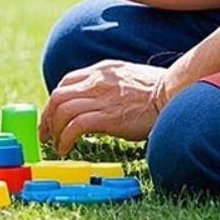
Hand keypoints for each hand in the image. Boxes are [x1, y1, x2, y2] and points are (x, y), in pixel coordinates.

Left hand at [39, 60, 168, 156]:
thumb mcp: (126, 77)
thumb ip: (108, 84)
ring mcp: (101, 98)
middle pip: (58, 96)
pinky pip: (75, 127)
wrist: (174, 94)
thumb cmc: (156, 91)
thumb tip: (96, 101)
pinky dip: (65, 139)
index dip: (55, 101)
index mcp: (101, 70)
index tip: (52, 116)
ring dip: (53, 130)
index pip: (67, 82)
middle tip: (46, 134)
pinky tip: (66, 149)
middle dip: (47, 116)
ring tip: (55, 145)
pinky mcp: (107, 117)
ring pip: (62, 110)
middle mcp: (96, 81)